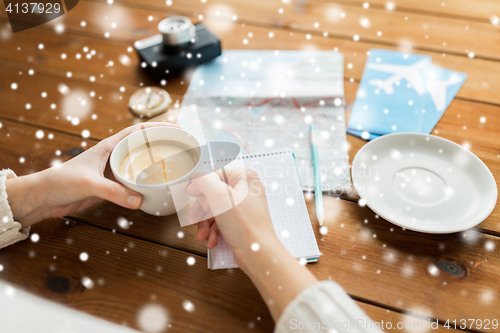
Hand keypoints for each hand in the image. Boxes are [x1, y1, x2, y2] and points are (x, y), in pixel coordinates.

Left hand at [7, 122, 179, 227]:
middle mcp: (114, 156)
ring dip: (155, 166)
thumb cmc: (60, 182)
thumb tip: (138, 201)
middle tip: (182, 150)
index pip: (137, 130)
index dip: (158, 127)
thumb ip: (113, 192)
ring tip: (174, 169)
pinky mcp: (111, 187)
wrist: (44, 197)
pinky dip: (146, 185)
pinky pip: (134, 183)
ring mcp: (113, 172)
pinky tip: (156, 190)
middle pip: (143, 147)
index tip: (176, 128)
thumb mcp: (89, 183)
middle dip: (162, 145)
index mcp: (109, 147)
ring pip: (140, 166)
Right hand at [186, 167, 317, 320]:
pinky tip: (211, 241)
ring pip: (215, 211)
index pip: (215, 175)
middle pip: (213, 195)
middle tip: (197, 220)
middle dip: (202, 211)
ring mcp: (244, 208)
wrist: (258, 253)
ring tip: (202, 236)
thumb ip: (203, 181)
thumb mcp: (218, 195)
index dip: (202, 189)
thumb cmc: (244, 223)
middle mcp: (246, 190)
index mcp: (244, 177)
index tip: (195, 199)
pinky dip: (213, 232)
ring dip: (205, 225)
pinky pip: (222, 223)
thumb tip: (194, 181)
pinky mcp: (241, 223)